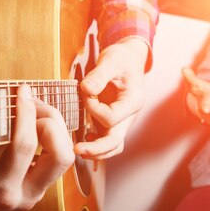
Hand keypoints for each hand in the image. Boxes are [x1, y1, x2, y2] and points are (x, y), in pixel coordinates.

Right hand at [0, 85, 74, 210]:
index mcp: (0, 189)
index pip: (25, 146)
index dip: (26, 112)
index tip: (21, 90)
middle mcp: (24, 195)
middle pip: (61, 155)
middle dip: (50, 121)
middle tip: (29, 103)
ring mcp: (34, 193)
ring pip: (65, 155)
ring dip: (54, 127)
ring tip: (31, 109)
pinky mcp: (37, 187)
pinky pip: (56, 157)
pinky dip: (49, 135)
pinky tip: (31, 122)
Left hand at [74, 38, 148, 159]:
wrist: (128, 58)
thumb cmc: (121, 58)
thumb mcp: (111, 60)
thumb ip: (99, 75)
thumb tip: (86, 88)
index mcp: (133, 102)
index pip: (111, 117)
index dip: (93, 109)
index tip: (84, 93)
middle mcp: (129, 116)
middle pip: (115, 141)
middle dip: (96, 148)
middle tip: (76, 148)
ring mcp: (122, 121)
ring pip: (112, 146)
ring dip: (96, 152)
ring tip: (78, 150)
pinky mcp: (113, 122)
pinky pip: (107, 141)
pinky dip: (96, 145)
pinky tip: (83, 138)